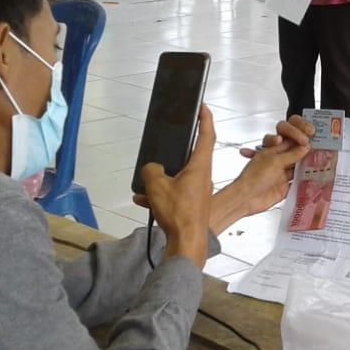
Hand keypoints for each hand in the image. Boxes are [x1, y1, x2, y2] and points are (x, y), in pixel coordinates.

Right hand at [134, 105, 215, 267]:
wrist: (187, 243)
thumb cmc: (178, 212)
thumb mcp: (157, 185)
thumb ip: (151, 170)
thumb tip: (152, 169)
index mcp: (200, 166)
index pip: (207, 135)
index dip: (205, 118)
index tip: (203, 106)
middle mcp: (203, 176)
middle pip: (193, 154)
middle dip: (181, 146)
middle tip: (172, 138)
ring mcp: (198, 190)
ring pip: (180, 175)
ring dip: (163, 175)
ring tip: (145, 180)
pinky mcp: (192, 204)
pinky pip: (174, 192)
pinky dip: (159, 194)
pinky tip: (142, 199)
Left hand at [211, 117, 311, 234]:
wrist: (246, 198)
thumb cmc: (254, 176)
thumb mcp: (275, 161)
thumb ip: (291, 155)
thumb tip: (306, 148)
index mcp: (273, 151)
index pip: (289, 142)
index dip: (301, 140)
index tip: (312, 139)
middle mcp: (278, 162)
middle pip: (295, 155)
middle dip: (306, 153)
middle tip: (320, 150)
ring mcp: (281, 175)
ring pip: (297, 168)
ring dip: (307, 167)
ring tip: (321, 163)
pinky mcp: (284, 188)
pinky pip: (297, 183)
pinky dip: (305, 181)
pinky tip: (315, 178)